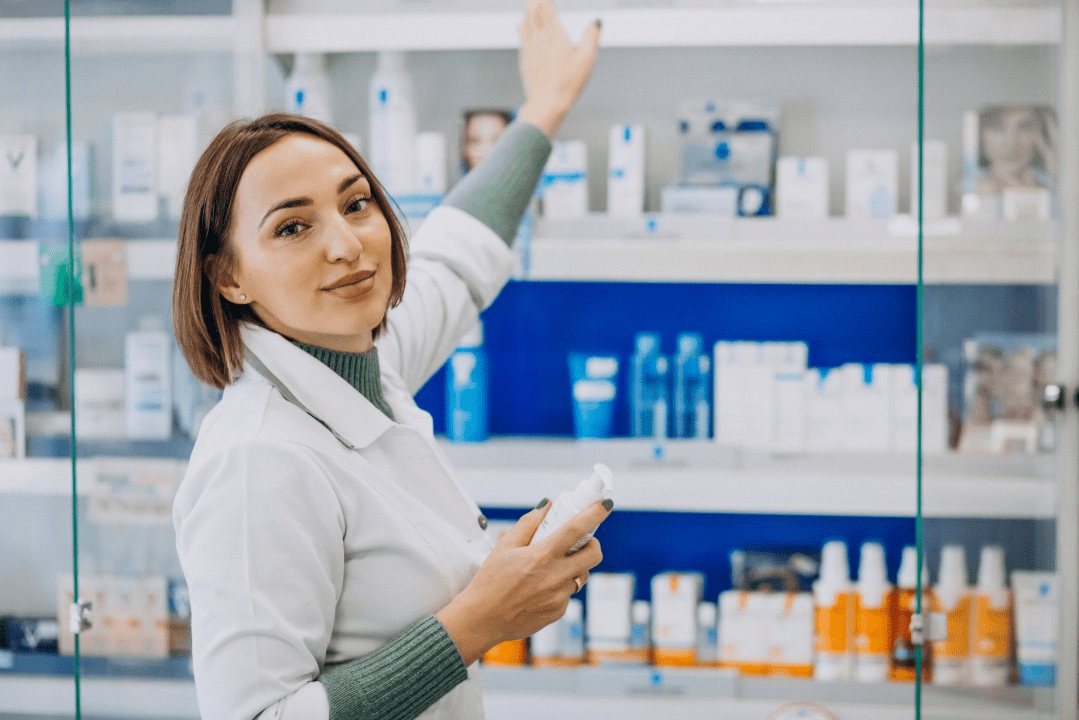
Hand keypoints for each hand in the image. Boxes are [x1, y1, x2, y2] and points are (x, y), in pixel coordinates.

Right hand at [435, 497, 611, 664]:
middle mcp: (555, 577)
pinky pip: (568, 593)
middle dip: (592, 543)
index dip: (595, 514)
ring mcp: (559, 597)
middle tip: (580, 541)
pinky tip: (539, 588)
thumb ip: (528, 523)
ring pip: (581, 575)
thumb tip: (547, 506)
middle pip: (594, 554)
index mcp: (542, 556)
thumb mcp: (504, 547)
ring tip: (551, 567)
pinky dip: (560, 586)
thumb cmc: (490, 581)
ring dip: (575, 566)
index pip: (577, 529)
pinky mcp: (558, 612)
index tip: (604, 504)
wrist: (482, 620)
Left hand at [515, 0, 600, 136]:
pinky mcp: (525, 59)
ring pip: (524, 22)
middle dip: (536, 1)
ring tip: (536, 9)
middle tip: (543, 0)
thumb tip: (596, 22)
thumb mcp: (587, 60)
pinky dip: (527, 27)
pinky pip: (523, 37)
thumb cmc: (568, 83)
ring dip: (529, 13)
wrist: (547, 104)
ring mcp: (529, 49)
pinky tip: (532, 31)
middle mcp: (538, 39)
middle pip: (531, 10)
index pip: (545, 6)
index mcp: (554, 35)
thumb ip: (592, 37)